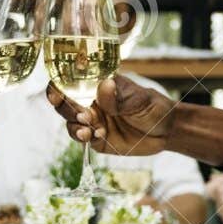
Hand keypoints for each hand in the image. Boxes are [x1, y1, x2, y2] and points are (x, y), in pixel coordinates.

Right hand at [47, 75, 176, 155]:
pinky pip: (84, 139)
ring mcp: (92, 122)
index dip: (58, 86)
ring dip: (74, 126)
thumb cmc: (153, 106)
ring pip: (71, 123)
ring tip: (87, 130)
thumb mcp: (139, 98)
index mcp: (96, 86)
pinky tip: (97, 135)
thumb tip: (104, 85)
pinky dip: (86, 138)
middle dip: (64, 109)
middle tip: (80, 115)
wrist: (166, 131)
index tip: (56, 94)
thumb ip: (119, 96)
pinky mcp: (97, 140)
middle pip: (65, 104)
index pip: (70, 83)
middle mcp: (90, 103)